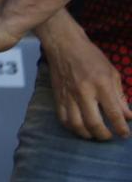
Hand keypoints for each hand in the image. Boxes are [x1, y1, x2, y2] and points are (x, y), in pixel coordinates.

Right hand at [39, 17, 131, 140]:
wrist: (64, 45)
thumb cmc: (91, 57)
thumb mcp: (112, 73)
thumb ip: (120, 96)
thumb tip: (127, 116)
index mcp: (101, 84)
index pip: (113, 113)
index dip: (121, 128)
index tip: (124, 135)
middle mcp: (84, 92)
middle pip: (94, 123)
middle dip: (104, 135)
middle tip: (110, 136)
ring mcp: (69, 95)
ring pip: (77, 125)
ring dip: (88, 134)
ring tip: (95, 134)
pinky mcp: (58, 96)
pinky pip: (63, 119)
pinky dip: (72, 128)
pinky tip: (80, 127)